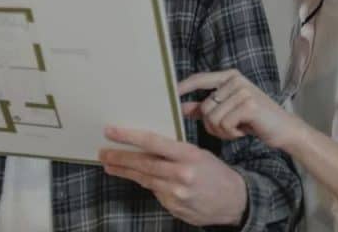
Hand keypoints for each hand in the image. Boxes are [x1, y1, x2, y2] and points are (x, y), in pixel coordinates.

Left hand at [99, 126, 246, 226]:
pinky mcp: (174, 207)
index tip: (111, 131)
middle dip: (119, 157)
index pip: (153, 142)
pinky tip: (139, 178)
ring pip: (144, 179)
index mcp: (189, 155)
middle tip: (103, 152)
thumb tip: (146, 145)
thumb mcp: (198, 154)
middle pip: (143, 163)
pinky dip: (146, 184)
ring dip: (124, 171)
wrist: (234, 201)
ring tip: (110, 165)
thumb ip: (174, 151)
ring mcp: (176, 193)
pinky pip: (155, 192)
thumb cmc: (215, 173)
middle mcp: (181, 174)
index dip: (129, 136)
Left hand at [179, 69, 301, 149]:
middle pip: (205, 107)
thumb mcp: (228, 111)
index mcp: (229, 76)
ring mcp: (243, 91)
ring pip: (213, 118)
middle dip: (212, 125)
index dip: (183, 87)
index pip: (199, 79)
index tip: (168, 95)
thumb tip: (182, 107)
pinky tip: (244, 131)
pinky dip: (231, 133)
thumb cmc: (254, 120)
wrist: (284, 130)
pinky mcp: (249, 105)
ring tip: (238, 129)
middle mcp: (235, 80)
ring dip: (222, 131)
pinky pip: (225, 124)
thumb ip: (205, 107)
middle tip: (229, 129)